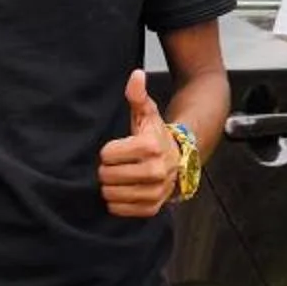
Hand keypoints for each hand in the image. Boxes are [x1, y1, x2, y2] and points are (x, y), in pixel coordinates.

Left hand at [97, 68, 179, 220]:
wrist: (179, 159)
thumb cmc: (156, 135)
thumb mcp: (147, 113)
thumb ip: (138, 95)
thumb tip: (136, 75)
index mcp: (151, 146)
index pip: (107, 154)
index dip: (108, 151)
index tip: (116, 149)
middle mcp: (155, 171)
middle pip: (107, 176)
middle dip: (107, 169)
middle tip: (116, 164)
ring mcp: (155, 191)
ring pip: (111, 195)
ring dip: (110, 187)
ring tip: (119, 177)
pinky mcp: (152, 207)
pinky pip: (120, 210)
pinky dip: (117, 202)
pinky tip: (124, 190)